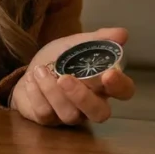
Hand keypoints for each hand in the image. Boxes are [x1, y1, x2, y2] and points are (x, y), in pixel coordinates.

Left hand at [11, 27, 135, 126]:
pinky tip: (31, 79)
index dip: (120, 85)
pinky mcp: (47, 120)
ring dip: (51, 91)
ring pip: (69, 115)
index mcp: (103, 85)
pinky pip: (45, 114)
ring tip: (39, 70)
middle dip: (82, 97)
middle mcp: (90, 105)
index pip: (123, 91)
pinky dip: (36, 94)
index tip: (109, 74)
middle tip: (64, 78)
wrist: (31, 69)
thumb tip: (121, 33)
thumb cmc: (59, 59)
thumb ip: (98, 39)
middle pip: (99, 113)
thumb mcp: (77, 44)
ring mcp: (69, 115)